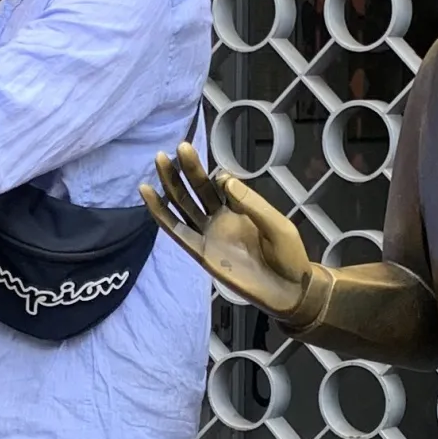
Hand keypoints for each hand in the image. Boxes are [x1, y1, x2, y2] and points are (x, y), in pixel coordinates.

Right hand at [140, 142, 313, 317]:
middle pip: (198, 189)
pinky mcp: (200, 252)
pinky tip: (148, 194)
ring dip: (171, 183)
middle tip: (179, 147)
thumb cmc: (288, 256)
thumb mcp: (277, 225)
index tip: (222, 176)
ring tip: (159, 159)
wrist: (289, 291)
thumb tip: (224, 179)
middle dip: (188, 168)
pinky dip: (160, 213)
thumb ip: (251, 204)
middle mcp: (220, 218)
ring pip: (184, 205)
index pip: (221, 184)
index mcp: (240, 209)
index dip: (218, 177)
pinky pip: (176, 231)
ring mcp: (208, 234)